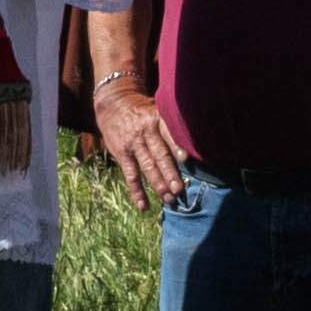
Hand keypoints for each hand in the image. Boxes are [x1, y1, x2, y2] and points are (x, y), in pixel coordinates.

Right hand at [88, 85, 189, 209]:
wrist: (114, 103)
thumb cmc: (144, 110)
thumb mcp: (158, 109)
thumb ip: (173, 126)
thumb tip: (196, 146)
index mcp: (157, 119)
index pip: (168, 134)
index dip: (176, 146)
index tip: (185, 158)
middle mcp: (145, 132)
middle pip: (159, 155)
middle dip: (170, 173)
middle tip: (179, 189)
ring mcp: (133, 144)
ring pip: (147, 167)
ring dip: (158, 185)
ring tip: (169, 200)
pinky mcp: (122, 154)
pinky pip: (130, 176)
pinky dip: (137, 192)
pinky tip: (144, 206)